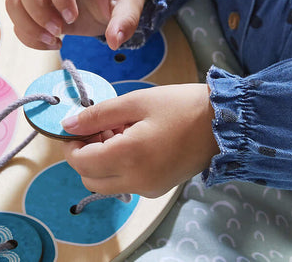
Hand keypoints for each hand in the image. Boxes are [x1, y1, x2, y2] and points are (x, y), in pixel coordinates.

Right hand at [5, 0, 145, 50]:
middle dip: (38, 12)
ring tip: (54, 41)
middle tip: (60, 31)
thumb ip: (126, 18)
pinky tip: (52, 43)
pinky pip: (17, 20)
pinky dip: (28, 36)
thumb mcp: (131, 1)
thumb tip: (114, 41)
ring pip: (13, 1)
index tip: (73, 18)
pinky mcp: (32, 7)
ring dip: (27, 25)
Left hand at [61, 84, 218, 197]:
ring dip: (102, 161)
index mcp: (128, 157)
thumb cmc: (181, 106)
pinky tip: (135, 142)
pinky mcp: (158, 190)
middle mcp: (136, 181)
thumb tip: (67, 125)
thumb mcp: (136, 101)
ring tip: (121, 131)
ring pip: (106, 183)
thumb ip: (98, 114)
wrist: (223, 122)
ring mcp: (148, 189)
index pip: (80, 162)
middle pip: (89, 178)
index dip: (72, 144)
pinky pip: (126, 183)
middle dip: (85, 154)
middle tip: (101, 126)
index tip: (78, 124)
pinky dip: (120, 167)